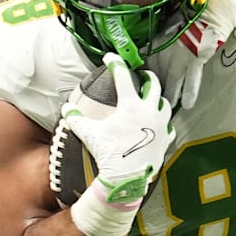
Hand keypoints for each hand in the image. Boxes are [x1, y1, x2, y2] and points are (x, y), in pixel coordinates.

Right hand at [62, 53, 174, 202]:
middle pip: (153, 85)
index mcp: (131, 105)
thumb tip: (66, 109)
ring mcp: (160, 125)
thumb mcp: (89, 133)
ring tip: (153, 97)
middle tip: (143, 75)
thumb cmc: (109, 153)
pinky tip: (160, 123)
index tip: (111, 58)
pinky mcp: (165, 139)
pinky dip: (164, 122)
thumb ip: (76, 119)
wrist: (127, 177)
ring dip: (158, 98)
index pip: (122, 77)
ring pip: (165, 104)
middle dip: (148, 77)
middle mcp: (149, 111)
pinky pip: (168, 126)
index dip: (115, 64)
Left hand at [148, 0, 235, 107]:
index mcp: (156, 41)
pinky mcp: (195, 60)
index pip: (144, 62)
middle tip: (152, 99)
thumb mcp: (168, 25)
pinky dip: (189, 93)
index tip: (140, 82)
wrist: (210, 11)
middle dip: (155, 87)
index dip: (143, 73)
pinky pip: (190, 81)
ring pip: (172, 81)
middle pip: (157, 75)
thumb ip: (158, 39)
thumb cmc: (190, 16)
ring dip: (170, 95)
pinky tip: (186, 104)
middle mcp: (164, 50)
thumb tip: (146, 50)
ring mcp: (180, 57)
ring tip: (167, 106)